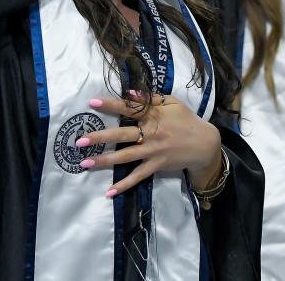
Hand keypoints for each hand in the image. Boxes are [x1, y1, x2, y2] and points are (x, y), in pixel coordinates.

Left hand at [80, 93, 221, 196]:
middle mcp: (151, 133)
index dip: (111, 105)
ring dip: (104, 161)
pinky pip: (137, 176)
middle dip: (100, 138)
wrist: (204, 144)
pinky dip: (124, 185)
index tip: (92, 103)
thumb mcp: (172, 103)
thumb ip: (150, 99)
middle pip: (121, 135)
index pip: (129, 108)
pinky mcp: (156, 166)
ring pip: (125, 157)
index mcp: (154, 114)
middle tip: (80, 141)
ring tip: (85, 163)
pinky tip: (109, 192)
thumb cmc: (186, 120)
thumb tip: (130, 94)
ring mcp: (153, 151)